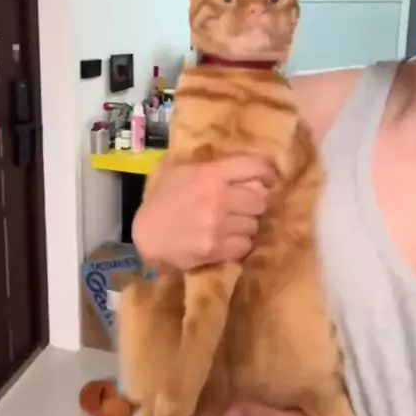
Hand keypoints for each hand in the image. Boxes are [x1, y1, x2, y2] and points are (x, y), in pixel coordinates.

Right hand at [132, 157, 273, 269]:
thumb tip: (243, 166)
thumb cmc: (163, 198)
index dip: (267, 172)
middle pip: (260, 200)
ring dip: (247, 224)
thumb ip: (212, 167)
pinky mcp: (216, 250)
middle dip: (255, 202)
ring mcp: (218, 226)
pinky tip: (228, 239)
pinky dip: (240, 242)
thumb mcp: (182, 171)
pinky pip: (245, 245)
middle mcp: (218, 199)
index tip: (269, 178)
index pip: (254, 167)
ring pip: (255, 224)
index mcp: (210, 175)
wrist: (146, 234)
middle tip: (246, 205)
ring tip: (234, 223)